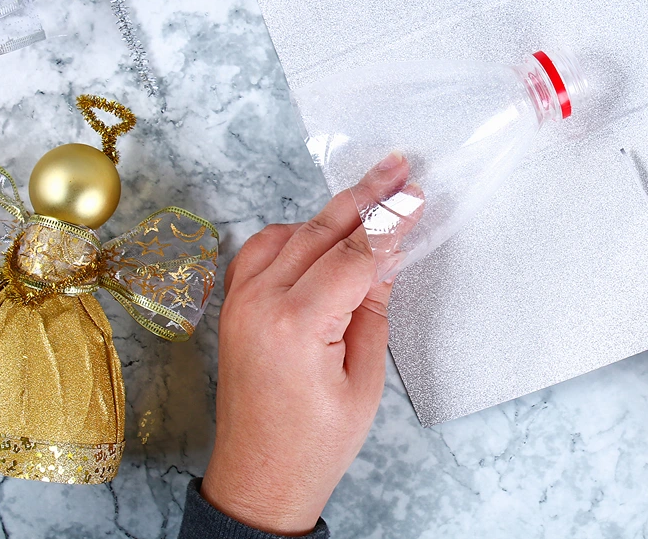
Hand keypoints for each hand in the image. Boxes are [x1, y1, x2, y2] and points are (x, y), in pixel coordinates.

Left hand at [202, 152, 416, 534]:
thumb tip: (386, 256)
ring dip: (329, 213)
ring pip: (287, 233)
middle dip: (364, 197)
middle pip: (319, 231)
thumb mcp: (365, 379)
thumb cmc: (314, 444)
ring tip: (371, 196)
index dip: (390, 223)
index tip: (416, 197)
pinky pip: (258, 251)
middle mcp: (259, 304)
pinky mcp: (231, 308)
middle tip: (398, 168)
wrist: (259, 480)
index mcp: (297, 325)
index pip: (354, 254)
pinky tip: (319, 231)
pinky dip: (292, 234)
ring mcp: (238, 303)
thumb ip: (372, 307)